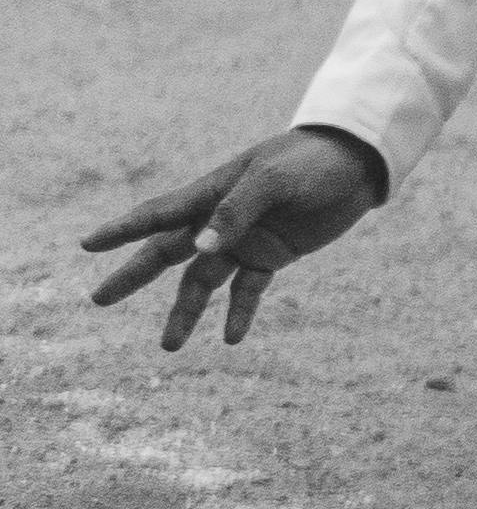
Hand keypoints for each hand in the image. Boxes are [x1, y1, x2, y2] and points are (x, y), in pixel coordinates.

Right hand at [81, 128, 388, 349]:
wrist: (356, 163)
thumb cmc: (309, 161)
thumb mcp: (274, 180)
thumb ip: (237, 212)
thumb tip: (201, 249)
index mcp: (210, 194)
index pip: (157, 215)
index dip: (122, 230)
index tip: (88, 245)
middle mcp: (218, 221)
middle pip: (167, 254)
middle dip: (133, 276)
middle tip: (98, 299)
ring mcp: (243, 240)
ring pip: (203, 281)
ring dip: (186, 312)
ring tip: (169, 346)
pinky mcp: (272, 255)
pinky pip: (248, 290)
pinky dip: (239, 312)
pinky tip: (230, 339)